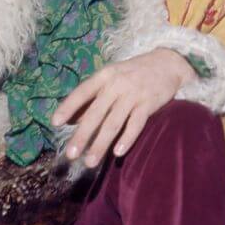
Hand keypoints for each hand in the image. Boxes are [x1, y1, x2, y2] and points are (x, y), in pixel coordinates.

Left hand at [51, 49, 195, 166]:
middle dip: (82, 136)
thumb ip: (95, 94)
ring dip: (100, 144)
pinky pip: (135, 124)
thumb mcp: (113, 75)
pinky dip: (126, 139)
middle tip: (70, 155)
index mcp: (105, 75)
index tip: (55, 123)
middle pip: (96, 114)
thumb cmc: (135, 72)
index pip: (82, 91)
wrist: (169, 62)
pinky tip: (117, 153)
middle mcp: (117, 84)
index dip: (68, 106)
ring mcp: (134, 94)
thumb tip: (73, 119)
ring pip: (113, 123)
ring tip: (90, 162)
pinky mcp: (149, 103)